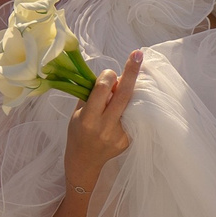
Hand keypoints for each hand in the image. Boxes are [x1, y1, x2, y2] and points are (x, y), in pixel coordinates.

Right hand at [64, 50, 140, 192]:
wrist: (85, 161)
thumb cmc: (78, 132)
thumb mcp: (78, 112)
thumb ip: (93, 95)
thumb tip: (113, 78)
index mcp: (89, 119)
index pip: (102, 89)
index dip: (107, 76)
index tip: (109, 73)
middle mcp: (106, 127)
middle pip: (123, 95)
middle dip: (131, 72)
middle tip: (138, 54)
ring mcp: (120, 135)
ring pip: (131, 104)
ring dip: (131, 90)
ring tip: (128, 84)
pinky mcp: (129, 140)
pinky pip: (133, 116)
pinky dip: (130, 107)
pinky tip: (123, 108)